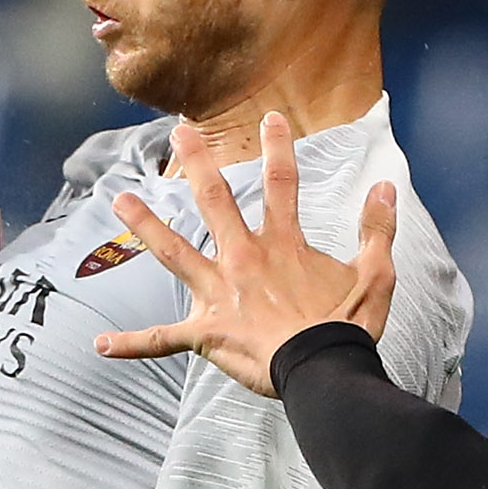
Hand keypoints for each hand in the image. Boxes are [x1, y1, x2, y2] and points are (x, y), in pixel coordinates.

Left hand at [91, 113, 396, 396]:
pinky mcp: (207, 333)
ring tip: (120, 199)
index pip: (282, 185)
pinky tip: (101, 346)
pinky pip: (163, 340)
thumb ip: (378, 229)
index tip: (271, 119)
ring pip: (175, 253)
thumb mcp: (376, 274)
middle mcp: (244, 259)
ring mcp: (220, 294)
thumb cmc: (349, 326)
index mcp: (284, 245)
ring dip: (146, 226)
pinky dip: (132, 345)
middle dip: (198, 163)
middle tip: (179, 131)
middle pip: (216, 202)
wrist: (325, 370)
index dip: (278, 149)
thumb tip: (386, 187)